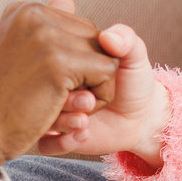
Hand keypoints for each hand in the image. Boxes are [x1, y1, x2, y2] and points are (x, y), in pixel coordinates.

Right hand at [0, 0, 124, 170]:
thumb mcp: (12, 53)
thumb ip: (38, 29)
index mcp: (24, 10)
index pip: (79, 28)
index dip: (76, 61)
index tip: (46, 82)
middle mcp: (34, 14)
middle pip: (95, 39)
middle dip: (89, 72)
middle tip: (60, 97)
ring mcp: (45, 36)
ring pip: (105, 55)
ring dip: (95, 87)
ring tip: (63, 103)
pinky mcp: (58, 62)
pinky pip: (107, 74)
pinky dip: (100, 98)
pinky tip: (71, 111)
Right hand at [36, 1, 168, 165]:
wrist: (140, 118)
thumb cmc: (132, 81)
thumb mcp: (133, 55)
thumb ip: (126, 39)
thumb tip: (106, 37)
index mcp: (63, 59)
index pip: (54, 57)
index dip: (77, 66)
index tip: (94, 72)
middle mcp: (52, 84)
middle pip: (43, 89)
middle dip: (67, 97)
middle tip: (88, 100)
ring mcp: (51, 110)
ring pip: (41, 117)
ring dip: (64, 120)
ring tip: (84, 121)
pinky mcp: (55, 136)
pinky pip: (46, 143)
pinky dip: (64, 141)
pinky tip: (84, 134)